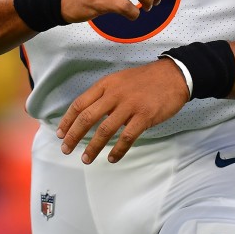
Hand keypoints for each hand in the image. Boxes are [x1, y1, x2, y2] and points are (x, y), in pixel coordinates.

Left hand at [56, 58, 189, 163]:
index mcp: (106, 84)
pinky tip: (111, 158)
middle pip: (87, 117)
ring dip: (93, 147)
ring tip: (86, 158)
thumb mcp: (120, 80)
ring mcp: (130, 105)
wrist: (174, 75)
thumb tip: (90, 114)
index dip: (68, 120)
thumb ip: (105, 95)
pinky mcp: (144, 116)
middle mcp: (114, 94)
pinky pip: (127, 137)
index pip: (80, 103)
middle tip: (66, 149)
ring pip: (105, 130)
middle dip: (74, 136)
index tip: (60, 133)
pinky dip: (118, 150)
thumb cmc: (146, 79)